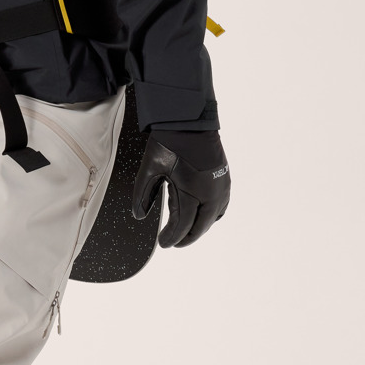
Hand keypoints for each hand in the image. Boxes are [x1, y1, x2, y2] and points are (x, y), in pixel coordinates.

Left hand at [133, 129, 229, 247]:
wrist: (189, 120)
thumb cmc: (169, 142)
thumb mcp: (150, 168)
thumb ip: (143, 194)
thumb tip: (139, 216)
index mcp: (193, 192)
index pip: (183, 225)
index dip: (172, 237)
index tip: (163, 243)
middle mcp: (212, 193)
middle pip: (200, 226)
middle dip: (186, 237)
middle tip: (173, 242)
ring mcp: (221, 186)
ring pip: (213, 218)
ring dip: (199, 227)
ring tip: (185, 232)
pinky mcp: (225, 179)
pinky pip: (221, 206)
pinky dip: (211, 216)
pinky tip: (202, 215)